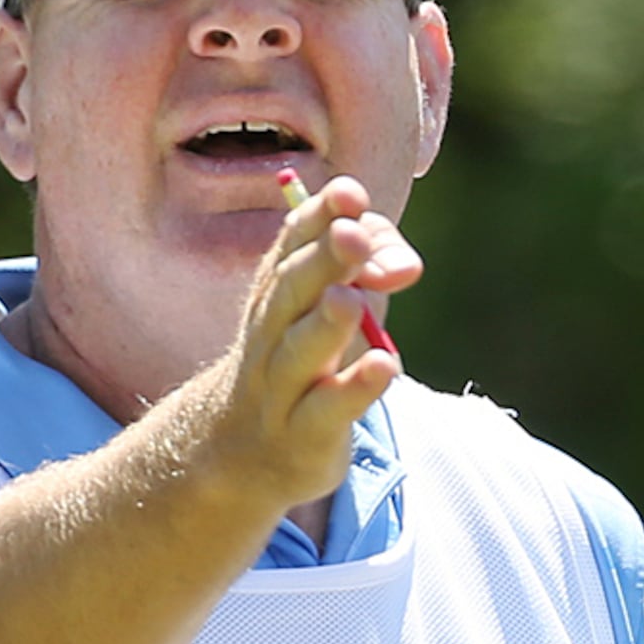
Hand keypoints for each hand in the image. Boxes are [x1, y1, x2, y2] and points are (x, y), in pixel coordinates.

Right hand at [189, 174, 421, 516]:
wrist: (240, 451)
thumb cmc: (301, 362)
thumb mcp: (329, 305)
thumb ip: (371, 265)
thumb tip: (404, 263)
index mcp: (275, 294)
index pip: (292, 245)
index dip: (319, 217)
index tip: (349, 192)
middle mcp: (271, 334)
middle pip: (293, 292)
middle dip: (324, 260)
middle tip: (352, 234)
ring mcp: (282, 388)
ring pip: (300, 352)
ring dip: (325, 324)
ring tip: (350, 299)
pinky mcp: (306, 435)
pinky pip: (329, 410)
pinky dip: (356, 389)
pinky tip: (384, 365)